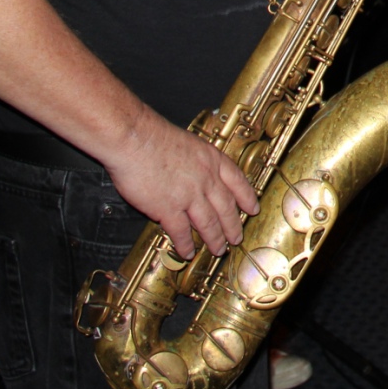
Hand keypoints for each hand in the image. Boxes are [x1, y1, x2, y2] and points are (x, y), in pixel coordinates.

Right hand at [105, 111, 258, 259]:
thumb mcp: (188, 142)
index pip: (238, 181)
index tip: (252, 209)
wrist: (134, 138)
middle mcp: (205, 178)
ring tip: (218, 250)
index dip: (247, 197)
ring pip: (209, 223)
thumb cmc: (153, 135)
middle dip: (233, 226)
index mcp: (211, 159)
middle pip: (226, 207)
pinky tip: (187, 252)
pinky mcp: (168, 208)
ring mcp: (189, 195)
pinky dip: (185, 245)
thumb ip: (197, 160)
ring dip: (215, 239)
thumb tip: (196, 172)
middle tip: (236, 238)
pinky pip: (181, 232)